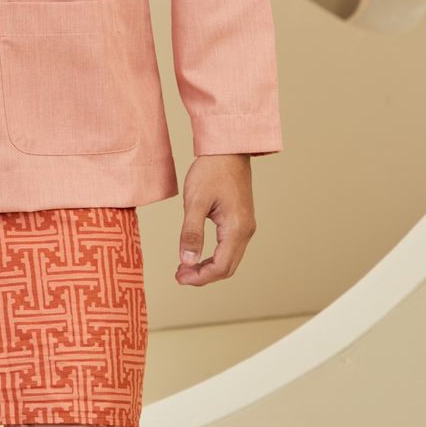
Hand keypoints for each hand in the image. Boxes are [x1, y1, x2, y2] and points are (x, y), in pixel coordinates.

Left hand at [175, 153, 255, 285]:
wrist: (227, 149)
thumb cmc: (211, 171)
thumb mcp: (195, 201)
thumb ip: (191, 233)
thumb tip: (187, 261)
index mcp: (236, 228)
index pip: (220, 267)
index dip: (199, 277)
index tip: (179, 277)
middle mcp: (246, 231)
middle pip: (227, 267)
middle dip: (203, 276)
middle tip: (179, 276)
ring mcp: (246, 226)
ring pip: (229, 259)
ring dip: (208, 267)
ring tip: (185, 267)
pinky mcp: (241, 220)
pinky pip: (229, 247)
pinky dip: (214, 256)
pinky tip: (197, 253)